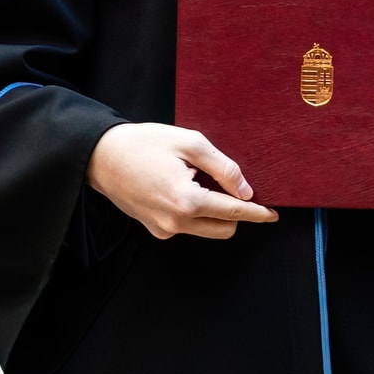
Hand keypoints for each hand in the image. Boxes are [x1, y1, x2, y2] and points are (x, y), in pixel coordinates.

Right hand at [88, 123, 279, 244]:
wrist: (101, 157)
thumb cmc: (144, 144)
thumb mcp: (189, 143)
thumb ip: (223, 167)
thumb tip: (245, 190)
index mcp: (187, 200)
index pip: (234, 212)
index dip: (257, 213)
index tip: (272, 215)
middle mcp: (176, 222)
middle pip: (225, 228)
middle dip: (235, 212)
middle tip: (228, 185)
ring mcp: (164, 229)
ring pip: (206, 230)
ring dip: (214, 213)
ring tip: (198, 181)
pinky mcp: (155, 229)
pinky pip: (186, 227)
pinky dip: (194, 213)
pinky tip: (181, 189)